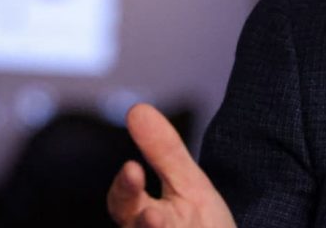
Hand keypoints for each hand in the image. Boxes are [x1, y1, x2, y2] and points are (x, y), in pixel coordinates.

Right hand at [106, 103, 235, 227]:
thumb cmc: (200, 223)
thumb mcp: (189, 184)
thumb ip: (163, 152)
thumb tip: (137, 110)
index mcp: (144, 219)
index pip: (124, 204)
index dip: (126, 189)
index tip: (133, 169)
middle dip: (148, 227)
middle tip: (155, 217)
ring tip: (166, 222)